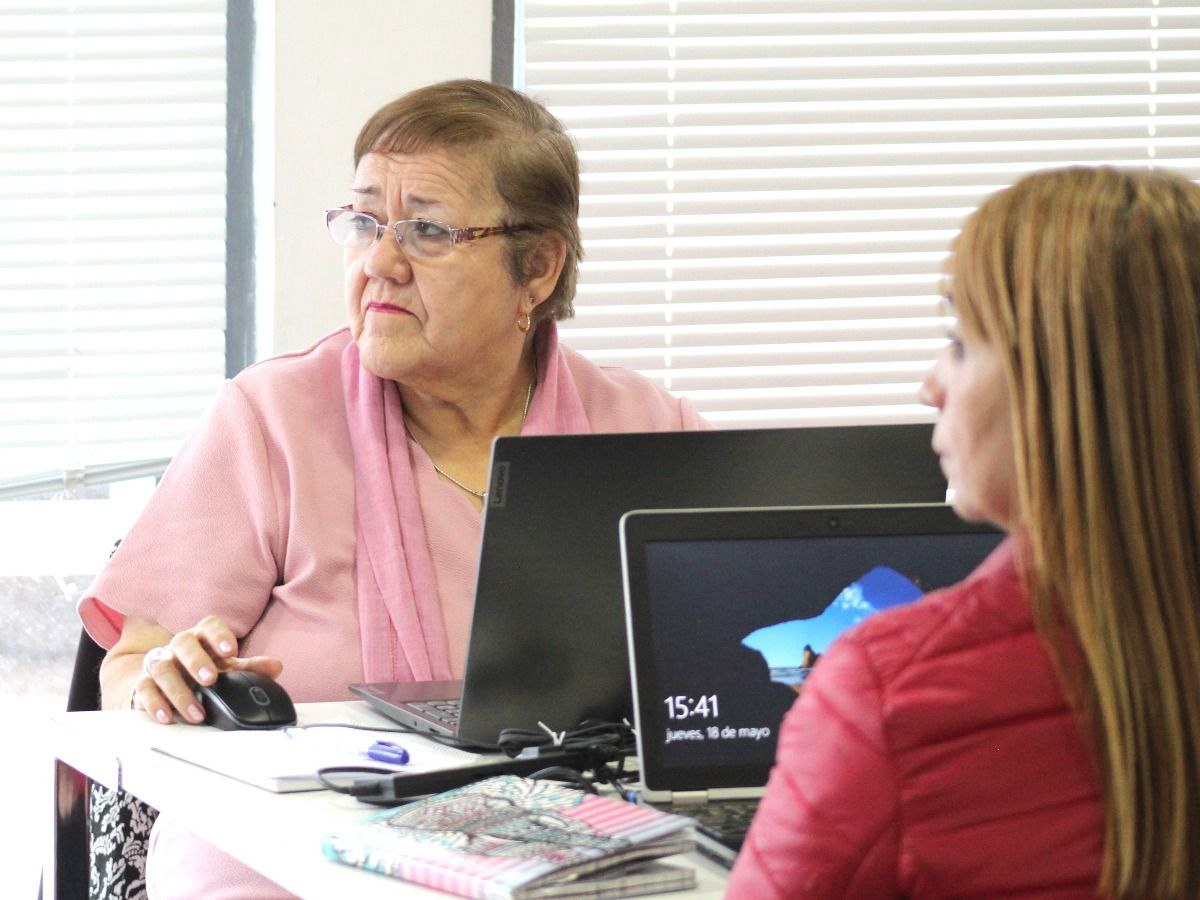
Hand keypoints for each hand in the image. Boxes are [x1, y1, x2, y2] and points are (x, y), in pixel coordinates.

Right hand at [132, 615, 282, 724]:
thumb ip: (250, 668)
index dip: (219, 635)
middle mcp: (178, 647)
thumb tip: (276, 666)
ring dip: (179, 691)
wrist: (166, 681)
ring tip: (197, 714)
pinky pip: (144, 690)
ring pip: (162, 668)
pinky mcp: (143, 684)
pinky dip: (155, 704)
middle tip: (210, 680)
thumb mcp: (227, 668)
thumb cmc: (202, 671)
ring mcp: (159, 664)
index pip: (209, 626)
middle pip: (182, 643)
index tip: (231, 650)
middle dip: (196, 660)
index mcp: (203, 638)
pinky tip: (168, 717)